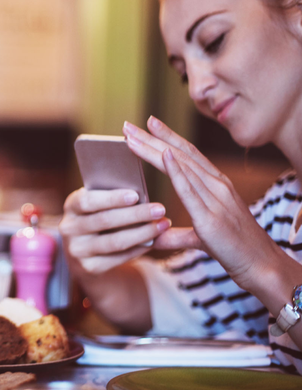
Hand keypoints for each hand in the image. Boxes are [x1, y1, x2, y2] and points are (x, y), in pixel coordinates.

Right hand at [59, 186, 170, 273]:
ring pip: (115, 242)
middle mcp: (69, 228)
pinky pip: (119, 258)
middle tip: (160, 209)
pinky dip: (138, 249)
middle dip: (135, 215)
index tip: (136, 195)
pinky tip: (153, 241)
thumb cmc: (97, 219)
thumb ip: (113, 201)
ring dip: (142, 233)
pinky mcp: (88, 268)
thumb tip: (143, 199)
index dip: (111, 199)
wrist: (83, 252)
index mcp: (71, 206)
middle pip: (104, 221)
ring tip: (163, 225)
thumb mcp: (97, 206)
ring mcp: (77, 250)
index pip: (87, 201)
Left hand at [123, 116, 281, 288]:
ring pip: (181, 165)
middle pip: (180, 154)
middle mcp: (217, 185)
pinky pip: (190, 189)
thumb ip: (174, 235)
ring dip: (154, 149)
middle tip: (127, 125)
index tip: (148, 123)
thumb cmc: (234, 249)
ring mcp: (216, 198)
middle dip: (152, 138)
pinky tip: (164, 155)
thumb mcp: (199, 237)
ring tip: (131, 137)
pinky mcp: (210, 216)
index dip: (167, 137)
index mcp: (216, 185)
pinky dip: (177, 170)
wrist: (261, 266)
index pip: (188, 154)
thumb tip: (151, 237)